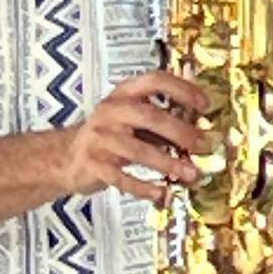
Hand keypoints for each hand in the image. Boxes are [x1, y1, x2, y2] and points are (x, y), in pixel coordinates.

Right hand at [60, 71, 210, 202]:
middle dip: (180, 132)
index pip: (154, 80)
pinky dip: (144, 187)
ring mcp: (99, 137)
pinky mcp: (92, 164)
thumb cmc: (109, 135)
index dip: (181, 89)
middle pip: (149, 116)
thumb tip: (202, 127)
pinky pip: (121, 178)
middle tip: (205, 145)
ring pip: (137, 150)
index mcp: (123, 94)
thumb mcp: (131, 118)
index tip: (205, 104)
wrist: (67, 156)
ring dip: (168, 163)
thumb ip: (161, 118)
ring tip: (191, 174)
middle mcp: (110, 111)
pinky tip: (162, 193)